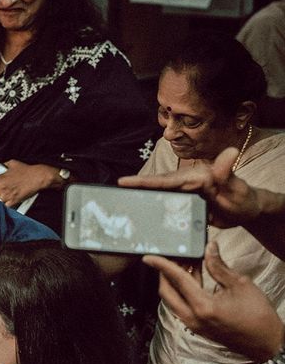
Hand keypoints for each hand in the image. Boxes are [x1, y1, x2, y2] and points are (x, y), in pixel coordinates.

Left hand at [0, 161, 55, 207]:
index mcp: (0, 178)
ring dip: (1, 199)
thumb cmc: (27, 170)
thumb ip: (3, 165)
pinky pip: (6, 206)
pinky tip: (10, 200)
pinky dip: (8, 204)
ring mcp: (7, 195)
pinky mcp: (14, 201)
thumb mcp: (13, 163)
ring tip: (6, 195)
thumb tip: (0, 165)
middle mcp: (2, 187)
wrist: (37, 177)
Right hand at [118, 147, 259, 227]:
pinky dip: (152, 203)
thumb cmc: (243, 200)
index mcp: (194, 177)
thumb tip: (231, 152)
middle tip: (114, 190)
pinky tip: (140, 209)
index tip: (123, 181)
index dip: (143, 181)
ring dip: (141, 195)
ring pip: (160, 193)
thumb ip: (227, 172)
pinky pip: (166, 201)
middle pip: (157, 185)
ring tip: (120, 200)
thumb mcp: (235, 188)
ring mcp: (186, 191)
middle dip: (135, 186)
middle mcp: (187, 181)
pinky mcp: (185, 200)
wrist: (248, 211)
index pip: (165, 180)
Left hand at [143, 241, 283, 360]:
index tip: (149, 257)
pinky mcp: (197, 327)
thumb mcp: (241, 285)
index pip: (177, 280)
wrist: (266, 344)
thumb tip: (209, 248)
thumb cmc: (259, 316)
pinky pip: (182, 307)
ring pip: (173, 300)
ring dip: (175, 283)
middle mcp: (193, 318)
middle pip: (167, 292)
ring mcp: (193, 325)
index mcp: (203, 307)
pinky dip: (183, 292)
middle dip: (165, 274)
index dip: (162, 265)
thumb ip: (219, 267)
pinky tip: (194, 278)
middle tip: (173, 258)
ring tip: (187, 265)